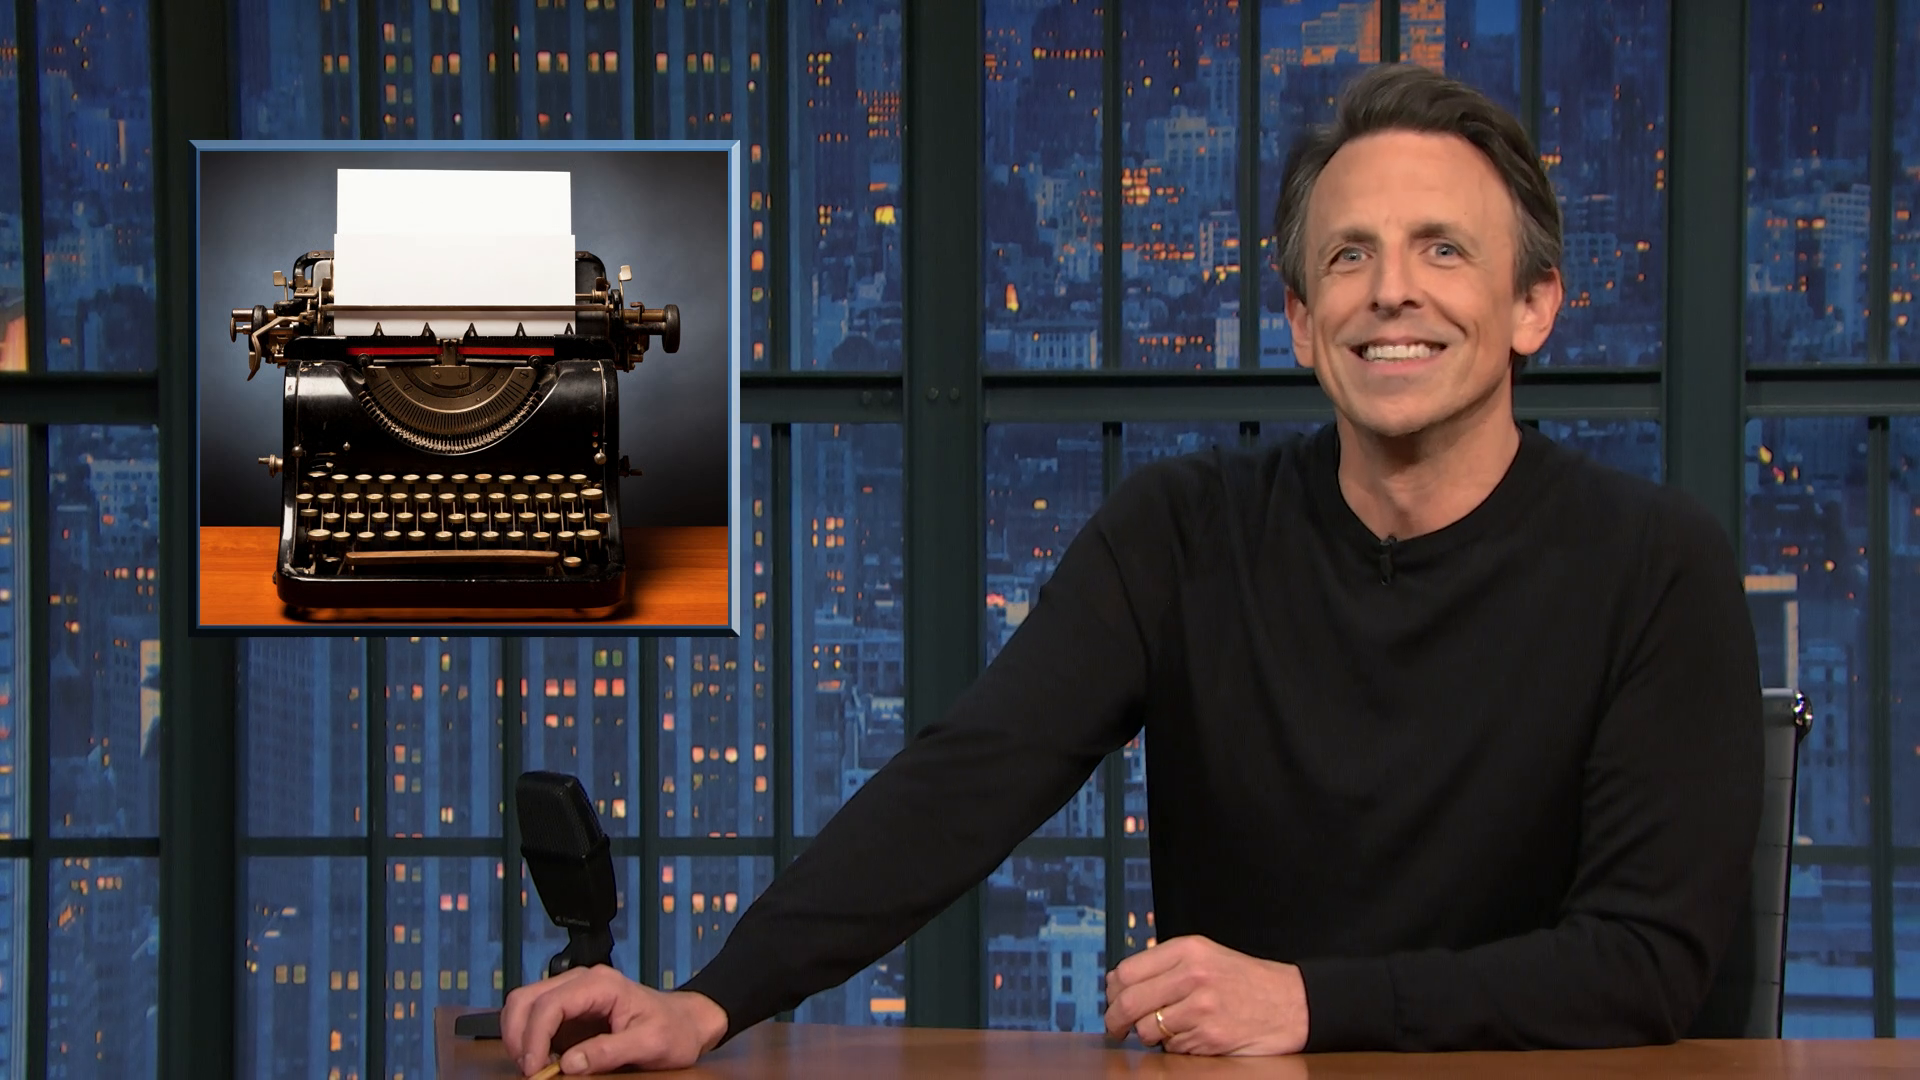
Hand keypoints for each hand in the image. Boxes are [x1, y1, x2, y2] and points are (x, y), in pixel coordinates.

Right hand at [499, 965, 728, 1074]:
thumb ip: (610, 1052)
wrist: (687, 1022)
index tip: (534, 1069)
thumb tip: (569, 1064)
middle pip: (526, 998)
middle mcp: (581, 982)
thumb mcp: (650, 1044)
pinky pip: (535, 1017)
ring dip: (518, 1035)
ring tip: (532, 1066)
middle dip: (518, 1035)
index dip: (534, 1037)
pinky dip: (527, 1038)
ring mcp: (573, 993)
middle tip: (528, 1070)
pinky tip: (541, 1060)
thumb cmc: (674, 1030)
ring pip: (524, 1004)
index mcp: (600, 984)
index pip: (550, 1004)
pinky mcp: (570, 1010)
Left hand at [1102, 935, 1308, 1056]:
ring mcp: (1201, 1008)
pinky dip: (1175, 1046)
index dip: (1112, 991)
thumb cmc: (1244, 981)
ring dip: (1149, 1035)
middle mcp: (1193, 975)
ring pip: (1147, 1029)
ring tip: (1167, 1029)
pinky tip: (1193, 1035)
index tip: (1112, 1000)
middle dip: (1115, 1020)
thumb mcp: (1205, 956)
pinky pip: (1172, 1048)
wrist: (1291, 1003)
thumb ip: (1164, 965)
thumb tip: (1117, 983)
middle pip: (1129, 1001)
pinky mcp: (1210, 1036)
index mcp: (1188, 950)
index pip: (1127, 971)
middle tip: (1116, 1027)